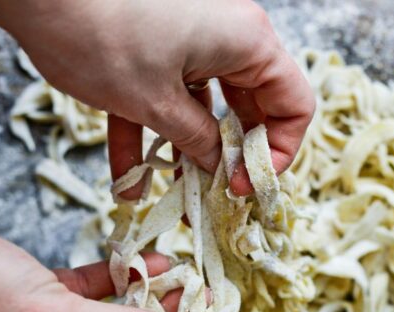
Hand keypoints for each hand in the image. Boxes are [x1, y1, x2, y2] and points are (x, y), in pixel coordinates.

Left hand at [0, 0, 314, 197]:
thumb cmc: (99, 32)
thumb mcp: (155, 102)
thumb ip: (197, 140)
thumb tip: (221, 169)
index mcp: (249, 44)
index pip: (294, 106)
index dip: (279, 154)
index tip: (246, 186)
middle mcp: (229, 38)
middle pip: (250, 108)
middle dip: (229, 158)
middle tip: (214, 196)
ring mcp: (191, 39)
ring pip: (203, 107)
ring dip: (185, 152)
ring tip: (171, 197)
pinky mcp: (157, 44)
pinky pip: (167, 94)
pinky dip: (151, 131)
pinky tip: (128, 178)